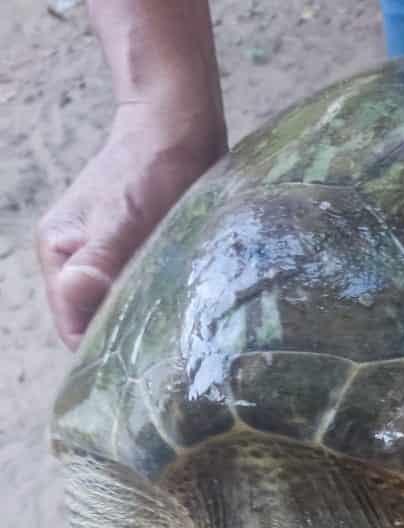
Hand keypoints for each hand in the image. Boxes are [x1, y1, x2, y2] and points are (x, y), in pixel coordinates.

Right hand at [36, 103, 225, 348]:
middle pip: (96, 324)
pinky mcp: (133, 258)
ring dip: (147, 326)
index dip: (104, 352)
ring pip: (120, 312)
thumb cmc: (151, 167)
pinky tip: (185, 315)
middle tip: (171, 355)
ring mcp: (104, 262)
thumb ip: (101, 258)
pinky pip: (140, 295)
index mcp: (60, 258)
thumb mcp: (126, 216)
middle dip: (129, 342)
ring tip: (182, 338)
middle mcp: (76, 265)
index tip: (144, 365)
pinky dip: (160, 307)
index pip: (73, 329)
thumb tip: (78, 294)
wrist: (176, 126)